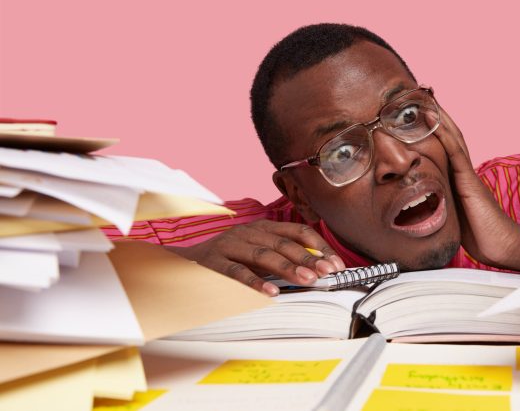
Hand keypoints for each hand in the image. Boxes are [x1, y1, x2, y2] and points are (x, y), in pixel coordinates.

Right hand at [165, 220, 345, 295]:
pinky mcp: (212, 262)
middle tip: (327, 273)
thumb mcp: (256, 254)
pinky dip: (255, 282)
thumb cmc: (227, 260)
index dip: (319, 247)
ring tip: (308, 280)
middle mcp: (248, 232)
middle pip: (284, 243)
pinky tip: (271, 293)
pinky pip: (237, 272)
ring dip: (288, 268)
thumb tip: (317, 270)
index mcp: (262, 228)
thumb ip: (282, 258)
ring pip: (264, 255)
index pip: (298, 231)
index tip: (336, 264)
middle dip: (309, 258)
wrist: (182, 264)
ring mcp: (229, 245)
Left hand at [431, 108, 519, 271]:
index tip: (419, 109)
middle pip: (449, 134)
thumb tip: (423, 207)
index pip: (445, 146)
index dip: (433, 128)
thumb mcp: (454, 216)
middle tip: (419, 92)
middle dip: (435, 114)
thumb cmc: (480, 235)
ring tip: (423, 96)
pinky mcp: (469, 181)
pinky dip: (443, 133)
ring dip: (437, 115)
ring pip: (451, 137)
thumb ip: (442, 205)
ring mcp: (467, 173)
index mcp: (459, 178)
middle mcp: (463, 170)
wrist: (502, 246)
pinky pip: (454, 152)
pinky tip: (432, 118)